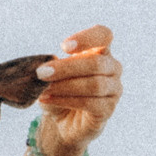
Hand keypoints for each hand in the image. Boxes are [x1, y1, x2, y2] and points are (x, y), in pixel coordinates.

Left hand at [32, 25, 121, 155]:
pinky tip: (48, 100)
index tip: (64, 47)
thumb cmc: (61, 92)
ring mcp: (114, 89)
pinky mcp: (108, 109)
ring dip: (65, 86)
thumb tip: (43, 69)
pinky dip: (66, 100)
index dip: (87, 38)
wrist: (65, 121)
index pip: (104, 35)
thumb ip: (50, 69)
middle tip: (41, 73)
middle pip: (96, 62)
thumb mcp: (52, 76)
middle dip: (66, 68)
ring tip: (43, 90)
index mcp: (100, 52)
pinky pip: (90, 103)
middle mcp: (112, 68)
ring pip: (94, 84)